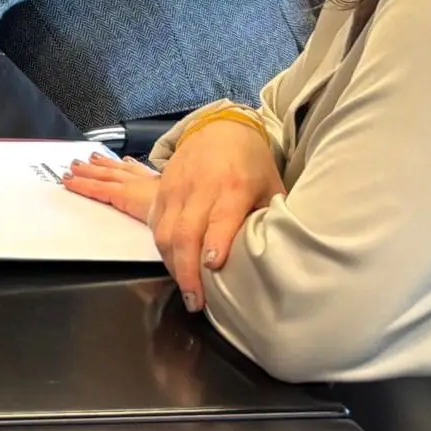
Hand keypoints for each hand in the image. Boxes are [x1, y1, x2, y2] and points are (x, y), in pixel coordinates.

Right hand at [65, 119, 282, 312]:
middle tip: (196, 301)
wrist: (221, 129)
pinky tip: (174, 266)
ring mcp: (177, 188)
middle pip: (186, 232)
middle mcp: (201, 187)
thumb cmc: (252, 163)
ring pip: (166, 232)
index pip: (220, 219)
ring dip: (173, 265)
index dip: (214, 244)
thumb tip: (275, 256)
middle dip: (188, 271)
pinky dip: (163, 250)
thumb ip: (270, 219)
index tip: (214, 268)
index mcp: (233, 186)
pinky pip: (155, 224)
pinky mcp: (162, 190)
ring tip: (187, 291)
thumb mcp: (270, 187)